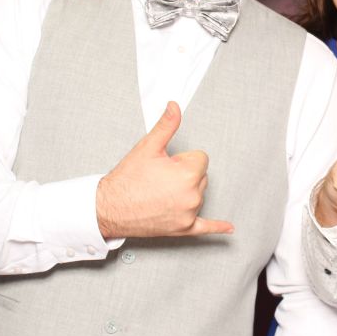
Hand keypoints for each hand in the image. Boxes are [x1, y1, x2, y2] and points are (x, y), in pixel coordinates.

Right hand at [95, 101, 233, 237]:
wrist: (109, 208)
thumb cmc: (127, 181)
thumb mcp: (148, 147)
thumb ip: (166, 125)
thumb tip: (175, 107)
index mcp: (188, 175)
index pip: (200, 158)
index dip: (182, 159)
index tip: (166, 164)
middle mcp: (192, 196)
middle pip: (201, 176)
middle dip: (184, 174)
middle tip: (160, 179)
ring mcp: (188, 214)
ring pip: (198, 194)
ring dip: (185, 191)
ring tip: (160, 193)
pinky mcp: (183, 228)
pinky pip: (205, 227)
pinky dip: (216, 227)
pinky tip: (227, 228)